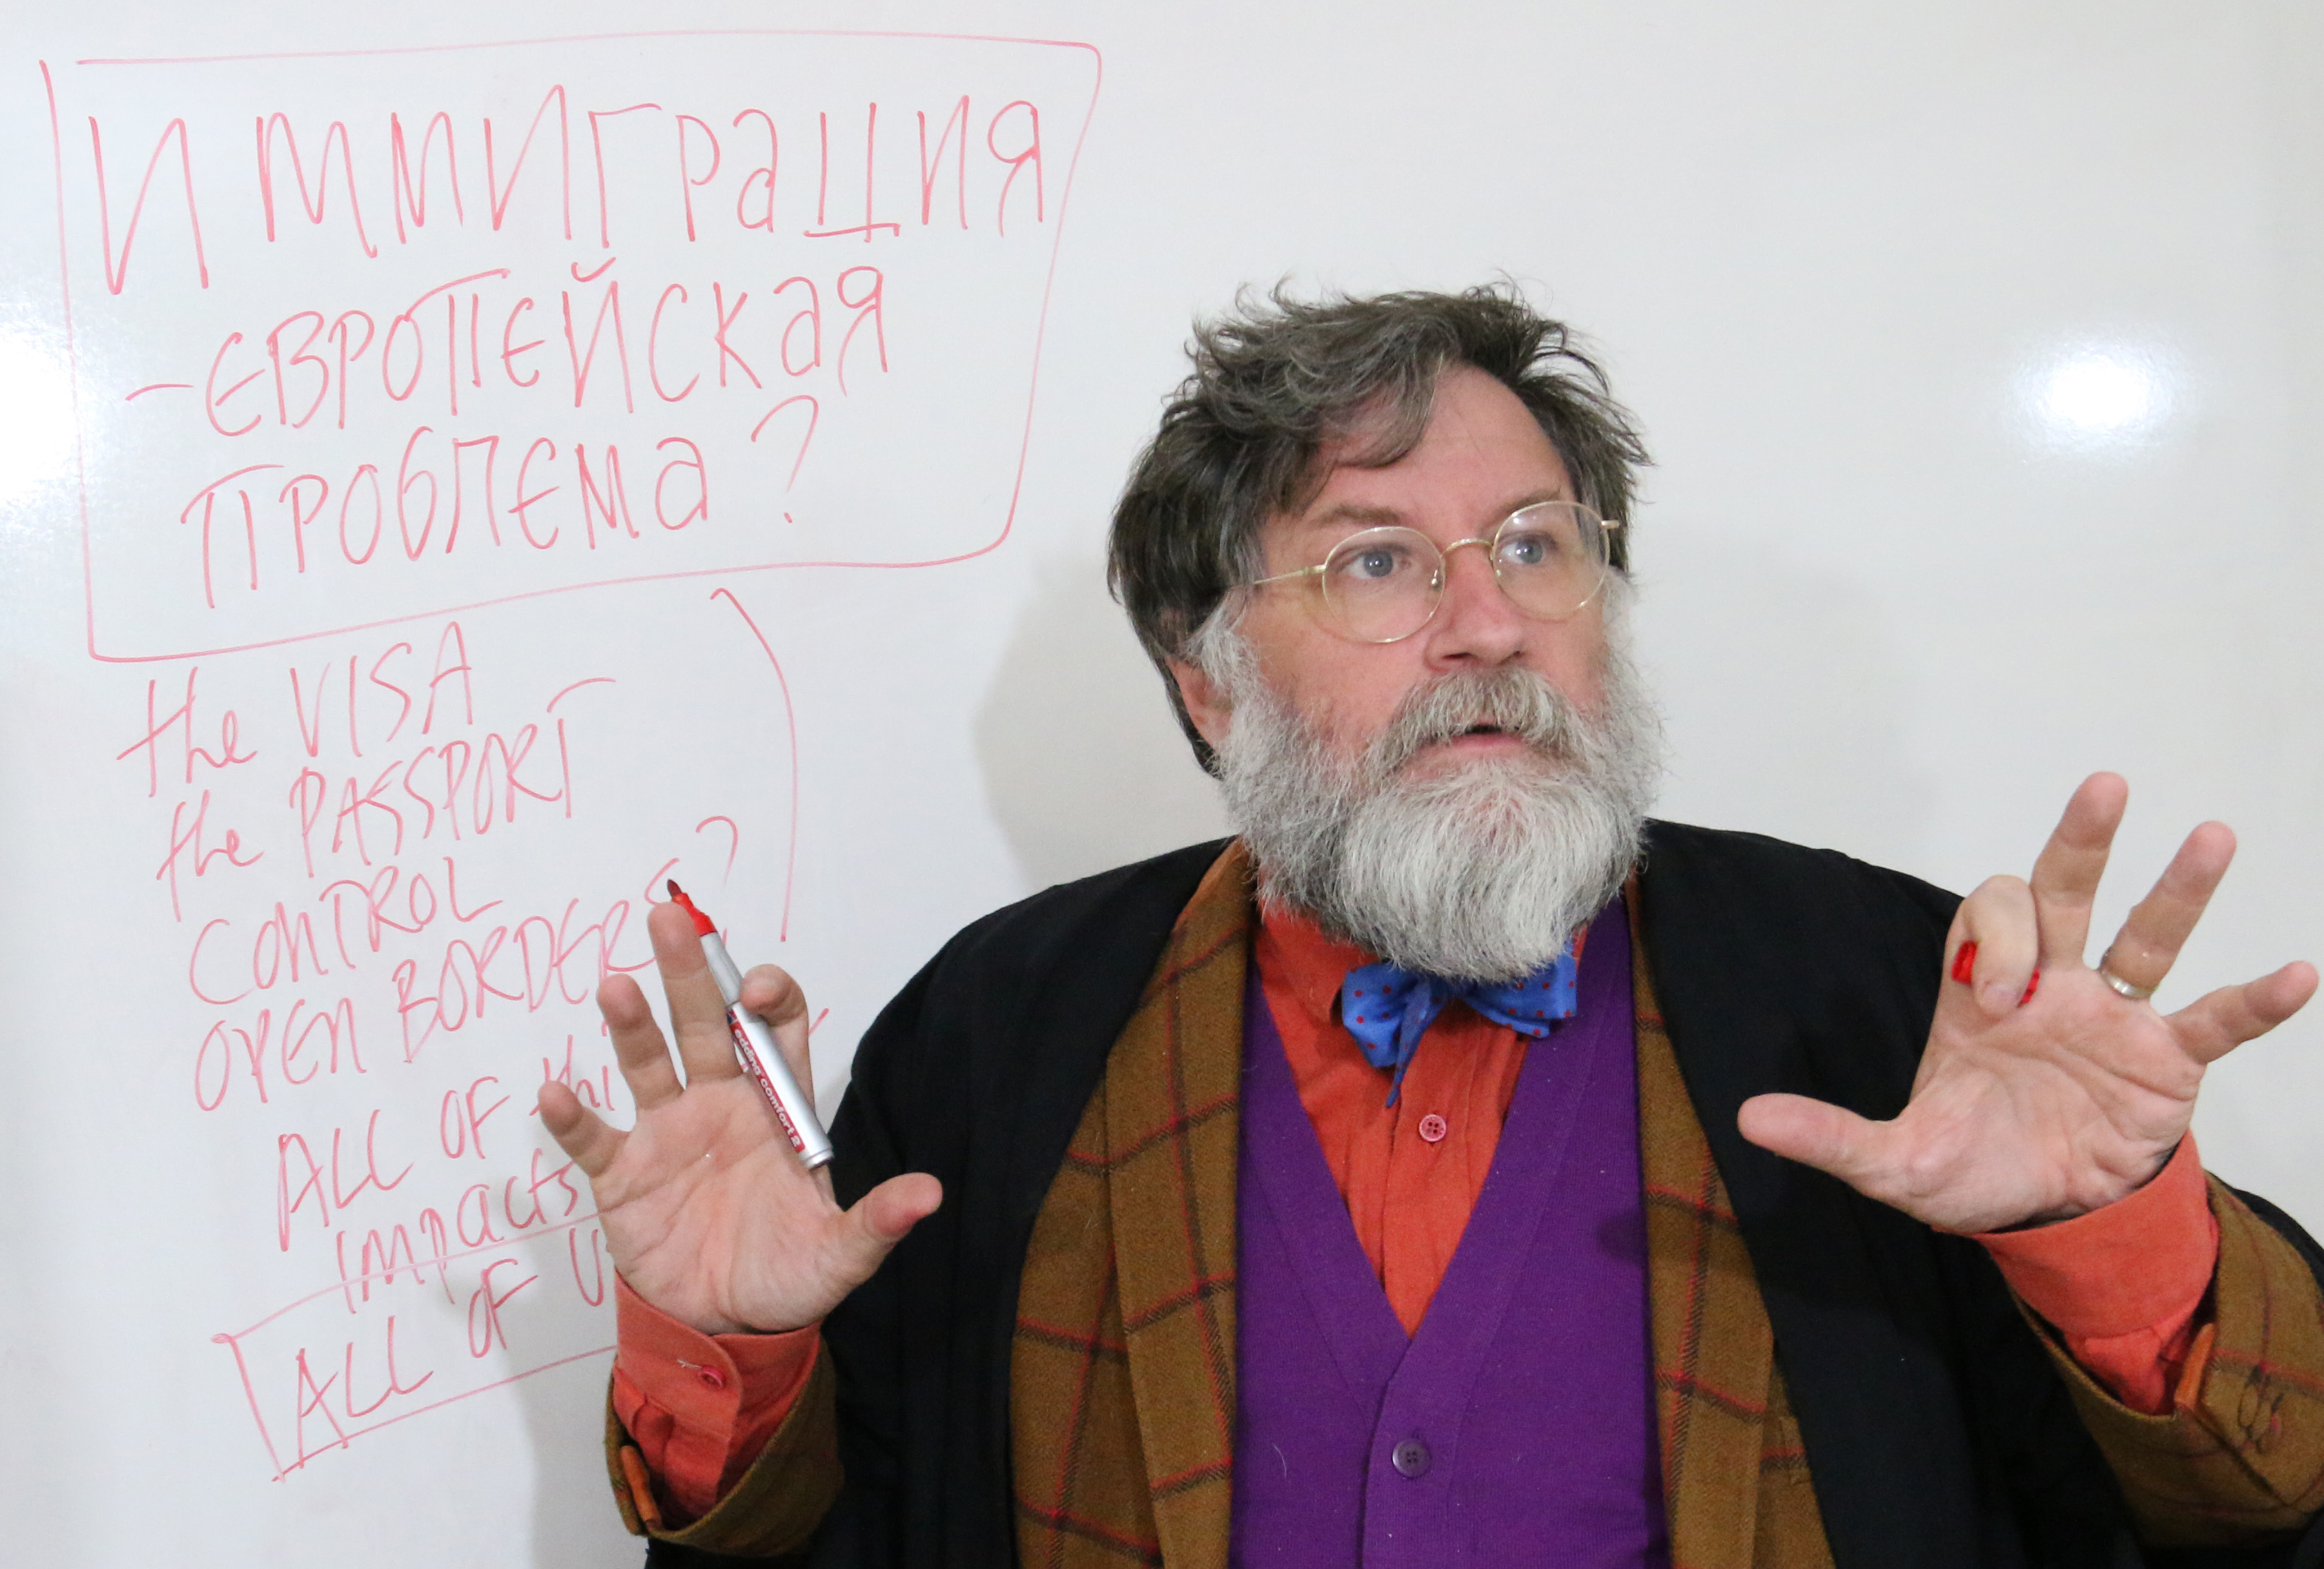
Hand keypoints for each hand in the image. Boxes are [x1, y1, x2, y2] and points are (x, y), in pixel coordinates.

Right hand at [537, 900, 942, 1334]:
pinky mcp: (625, 1175)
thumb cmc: (786, 1277)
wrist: (727, 1328)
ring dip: (631, 1025)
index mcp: (776, 1108)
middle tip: (672, 920)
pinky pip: (595, 1138)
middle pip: (705, 1024)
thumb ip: (876, 1221)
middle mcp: (720, 1104)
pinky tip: (555, 1093)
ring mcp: (668, 1134)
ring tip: (615, 987)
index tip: (757, 994)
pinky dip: (574, 1118)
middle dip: (691, 974)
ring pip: (648, 1063)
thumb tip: (929, 1195)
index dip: (770, 1001)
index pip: (775, 1029)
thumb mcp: (839, 1254)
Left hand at [1737, 773, 2314, 1233]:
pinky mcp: (2165, 1065)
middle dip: (2080, 843)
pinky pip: (2212, 1021)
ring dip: (2178, 890)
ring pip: (2147, 937)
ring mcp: (2113, 1020)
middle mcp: (2051, 988)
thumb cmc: (1968, 1169)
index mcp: (1980, 995)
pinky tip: (2296, 974)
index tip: (2001, 1002)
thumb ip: (1832, 1137)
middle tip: (2103, 787)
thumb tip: (1749, 1119)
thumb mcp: (1893, 1162)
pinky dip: (2253, 1002)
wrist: (2040, 1216)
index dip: (1996, 944)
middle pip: (2061, 895)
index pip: (1986, 924)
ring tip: (2213, 835)